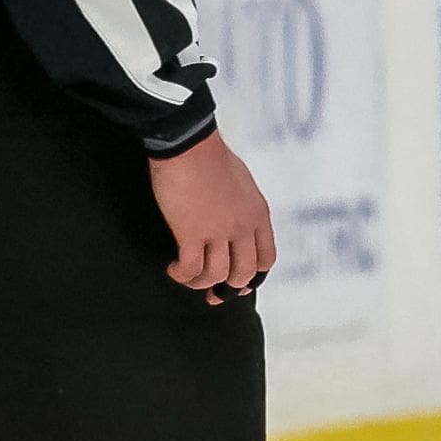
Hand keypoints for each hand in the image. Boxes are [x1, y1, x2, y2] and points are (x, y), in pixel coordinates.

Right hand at [149, 133, 274, 300]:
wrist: (190, 146)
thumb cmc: (211, 157)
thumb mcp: (242, 184)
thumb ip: (242, 207)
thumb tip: (231, 220)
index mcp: (259, 215)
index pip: (266, 258)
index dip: (253, 276)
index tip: (239, 283)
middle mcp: (244, 227)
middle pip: (245, 273)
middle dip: (229, 288)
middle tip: (212, 294)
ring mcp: (219, 232)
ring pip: (216, 275)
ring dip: (200, 283)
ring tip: (186, 277)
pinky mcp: (192, 233)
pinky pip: (191, 269)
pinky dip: (182, 275)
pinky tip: (174, 269)